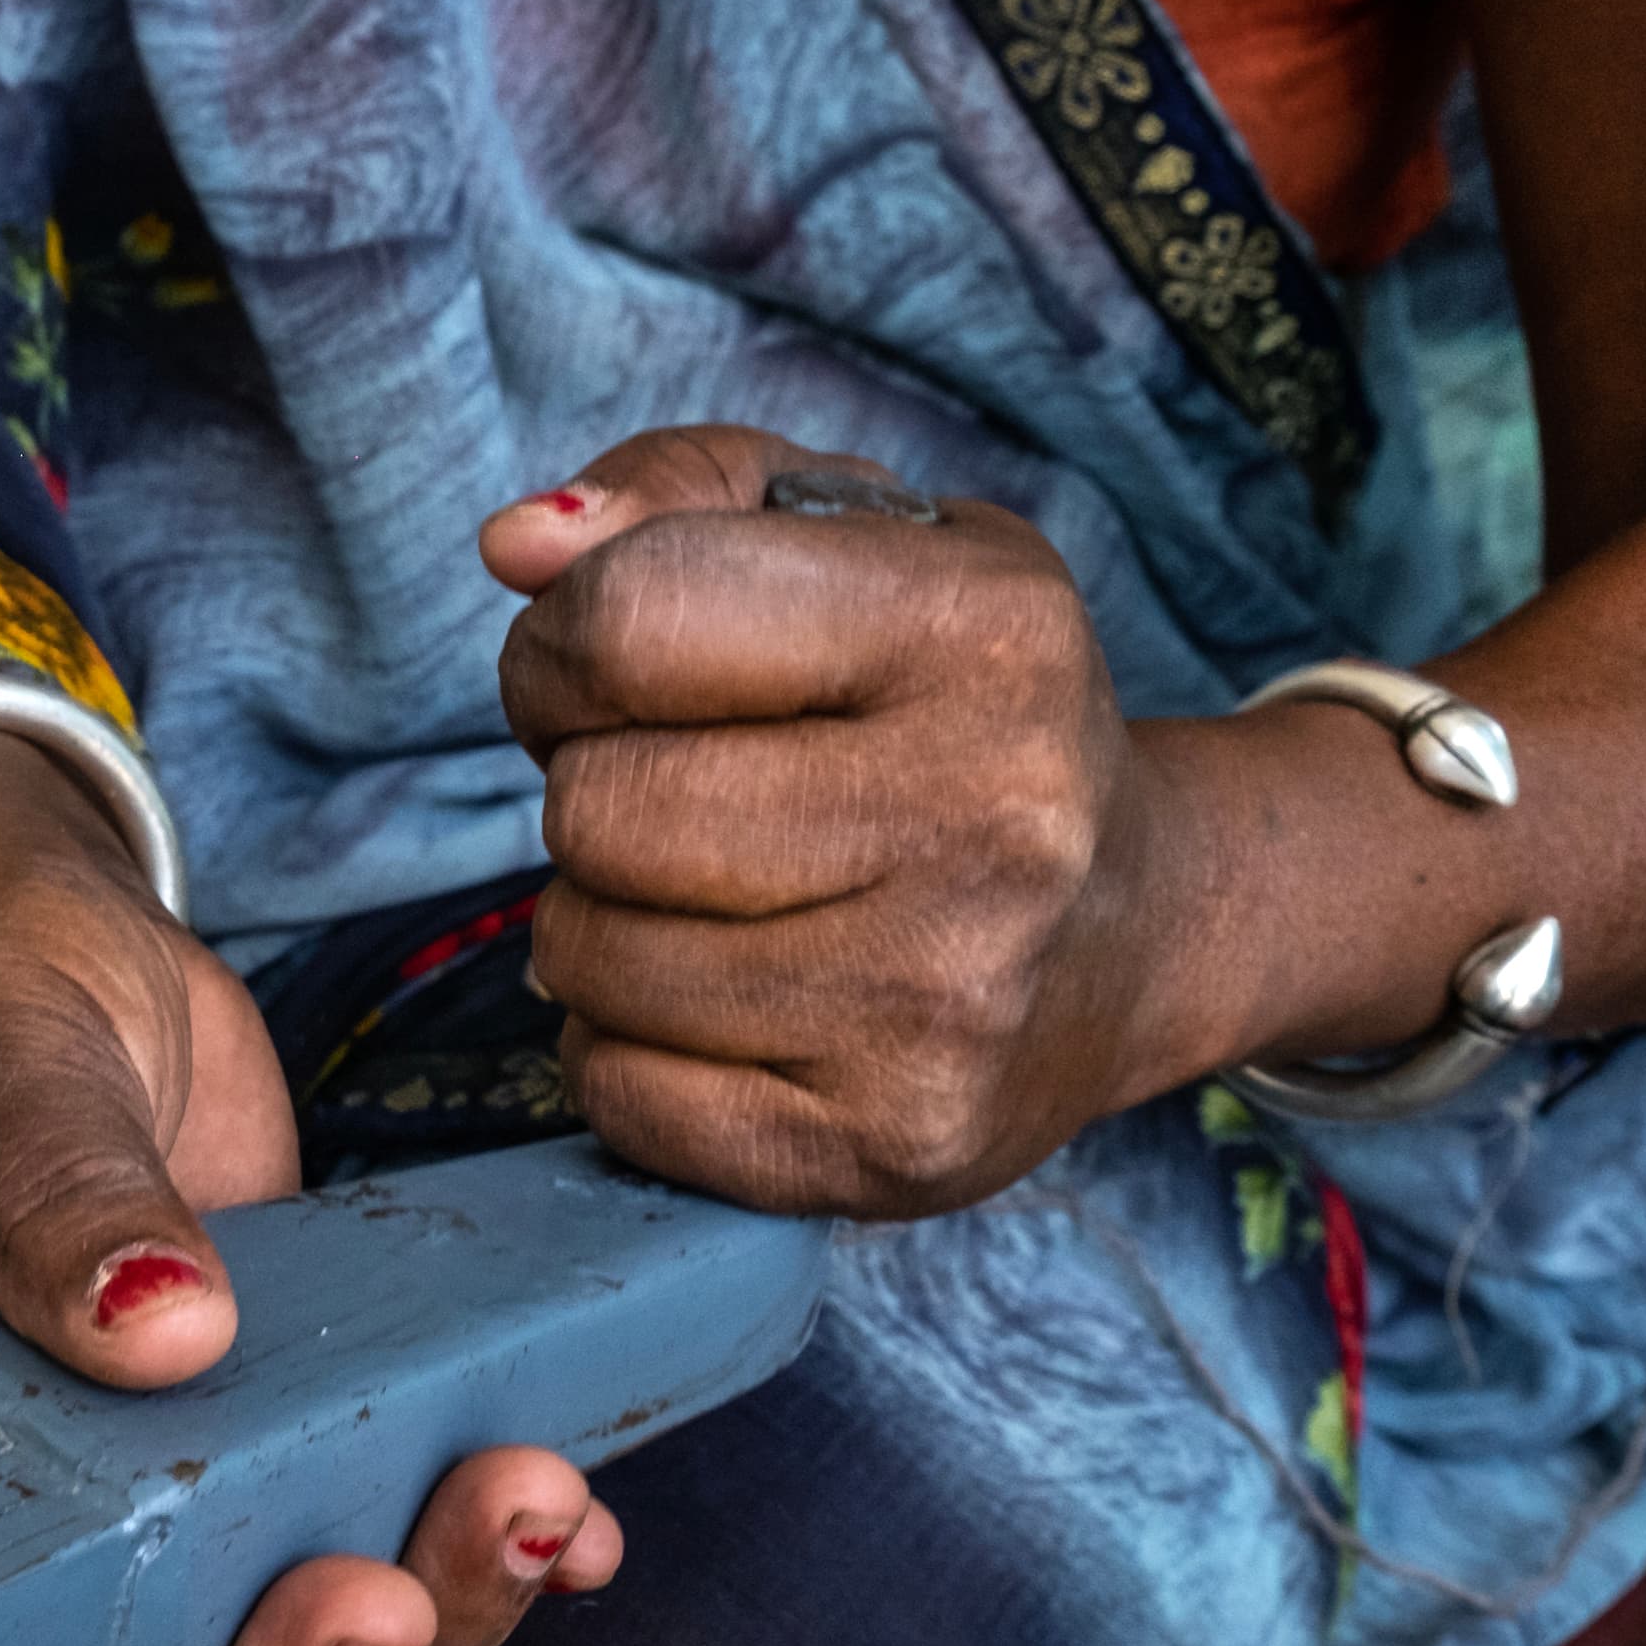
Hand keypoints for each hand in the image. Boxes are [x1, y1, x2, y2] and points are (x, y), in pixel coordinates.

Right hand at [0, 656, 623, 1645]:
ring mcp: (185, 1470)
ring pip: (306, 1614)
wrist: (66, 934)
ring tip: (528, 1512)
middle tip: (385, 1606)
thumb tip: (163, 1330)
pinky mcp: (305, 1416)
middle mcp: (43, 1500)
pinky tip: (587, 1524)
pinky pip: (398, 1513)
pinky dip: (499, 1539)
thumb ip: (60, 1195)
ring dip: (430, 1599)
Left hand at [484, 428, 1189, 1216]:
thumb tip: (515, 544)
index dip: (563, 647)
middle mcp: (986, 821)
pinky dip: (625, 1046)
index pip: (628, 618)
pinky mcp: (888, 1147)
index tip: (610, 673)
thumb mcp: (863, 543)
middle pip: (595, 809)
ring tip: (713, 895)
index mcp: (981, 633)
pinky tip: (726, 1001)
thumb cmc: (952, 708)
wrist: (1130, 932)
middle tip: (677, 792)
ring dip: (601, 923)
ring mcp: (941, 1005)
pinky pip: (615, 1091)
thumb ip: (677, 498)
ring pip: (585, 959)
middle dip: (592, 792)